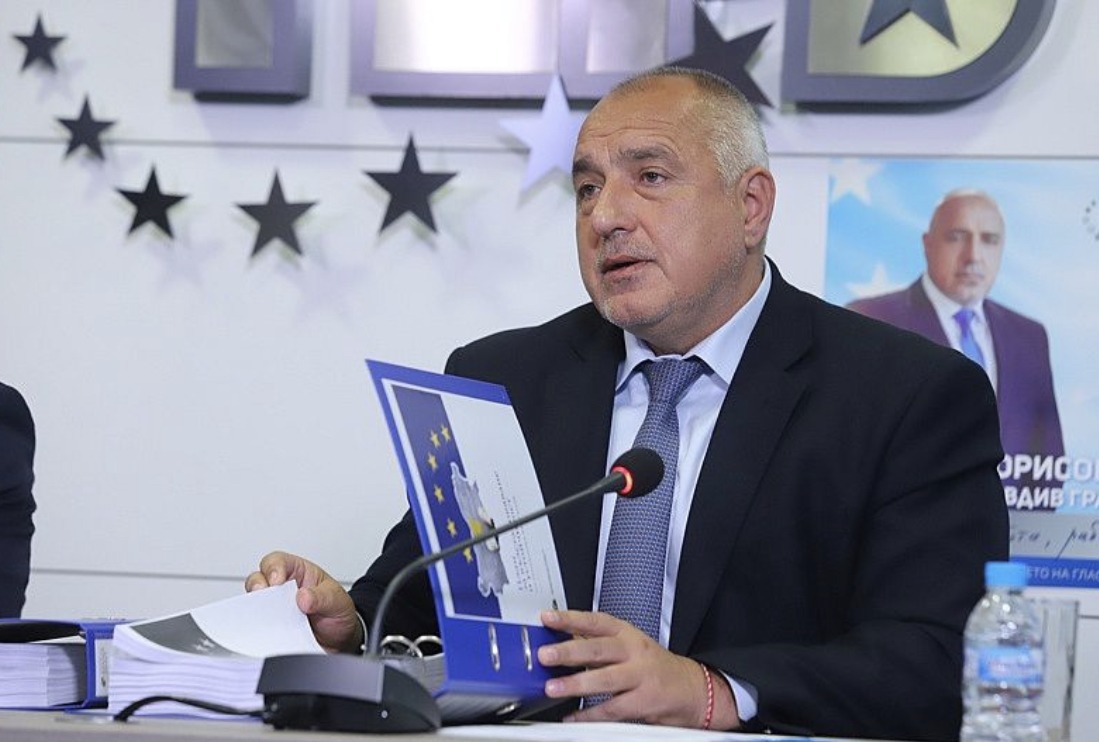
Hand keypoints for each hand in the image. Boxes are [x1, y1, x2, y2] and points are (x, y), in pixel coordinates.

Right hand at [245, 550, 362, 653]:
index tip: (276, 582)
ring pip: (254, 604)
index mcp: (298, 572)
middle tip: (265, 600)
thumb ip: (323, 597)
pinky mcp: (272, 628)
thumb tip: (304, 597)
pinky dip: (260, 630)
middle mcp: (283, 588)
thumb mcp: (337, 600)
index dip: (273, 569)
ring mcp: (275, 609)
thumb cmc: (337, 611)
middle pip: (258, 579)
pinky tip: (270, 635)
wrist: (341, 640)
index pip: (278, 562)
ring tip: (267, 619)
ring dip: (256, 610)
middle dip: (257, 587)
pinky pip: (259, 627)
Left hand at [537, 610, 737, 728]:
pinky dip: (589, 715)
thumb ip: (597, 643)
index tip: (548, 618)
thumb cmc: (652, 665)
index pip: (596, 622)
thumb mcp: (628, 645)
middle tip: (545, 654)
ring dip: (576, 684)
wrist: (689, 688)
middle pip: (599, 649)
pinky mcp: (644, 701)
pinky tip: (572, 717)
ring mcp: (640, 677)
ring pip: (605, 680)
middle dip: (569, 651)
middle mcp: (633, 652)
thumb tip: (560, 640)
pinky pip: (612, 709)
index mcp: (626, 634)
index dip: (571, 618)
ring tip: (553, 688)